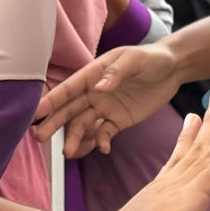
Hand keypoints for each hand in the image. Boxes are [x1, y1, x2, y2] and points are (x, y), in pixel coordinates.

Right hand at [36, 43, 181, 157]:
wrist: (173, 69)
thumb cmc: (151, 58)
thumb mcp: (134, 60)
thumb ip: (116, 72)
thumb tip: (99, 87)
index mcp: (94, 74)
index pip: (69, 88)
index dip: (52, 99)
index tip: (36, 111)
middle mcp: (95, 91)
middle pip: (69, 109)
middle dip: (53, 122)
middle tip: (39, 137)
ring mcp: (105, 107)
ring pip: (83, 124)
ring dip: (73, 137)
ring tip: (67, 152)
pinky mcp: (119, 120)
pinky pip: (105, 133)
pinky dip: (101, 142)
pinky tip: (103, 149)